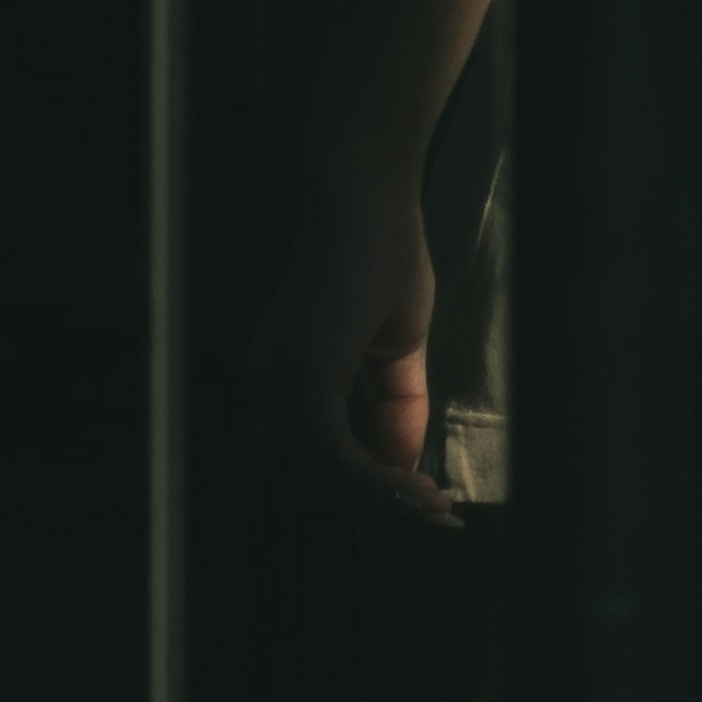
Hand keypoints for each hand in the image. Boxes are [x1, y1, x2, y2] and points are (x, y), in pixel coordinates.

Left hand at [255, 164, 459, 528]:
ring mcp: (281, 382)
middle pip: (303, 481)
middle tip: (425, 505)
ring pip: (319, 479)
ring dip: (377, 501)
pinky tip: (418, 486)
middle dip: (364, 504)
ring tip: (432, 502)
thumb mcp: (396, 344)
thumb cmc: (383, 254)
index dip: (356, 485)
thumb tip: (407, 465)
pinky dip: (377, 481)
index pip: (303, 458)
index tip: (415, 494)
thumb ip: (399, 404)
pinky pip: (337, 456)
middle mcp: (268, 384)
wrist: (368, 196)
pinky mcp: (307, 376)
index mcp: (281, 374)